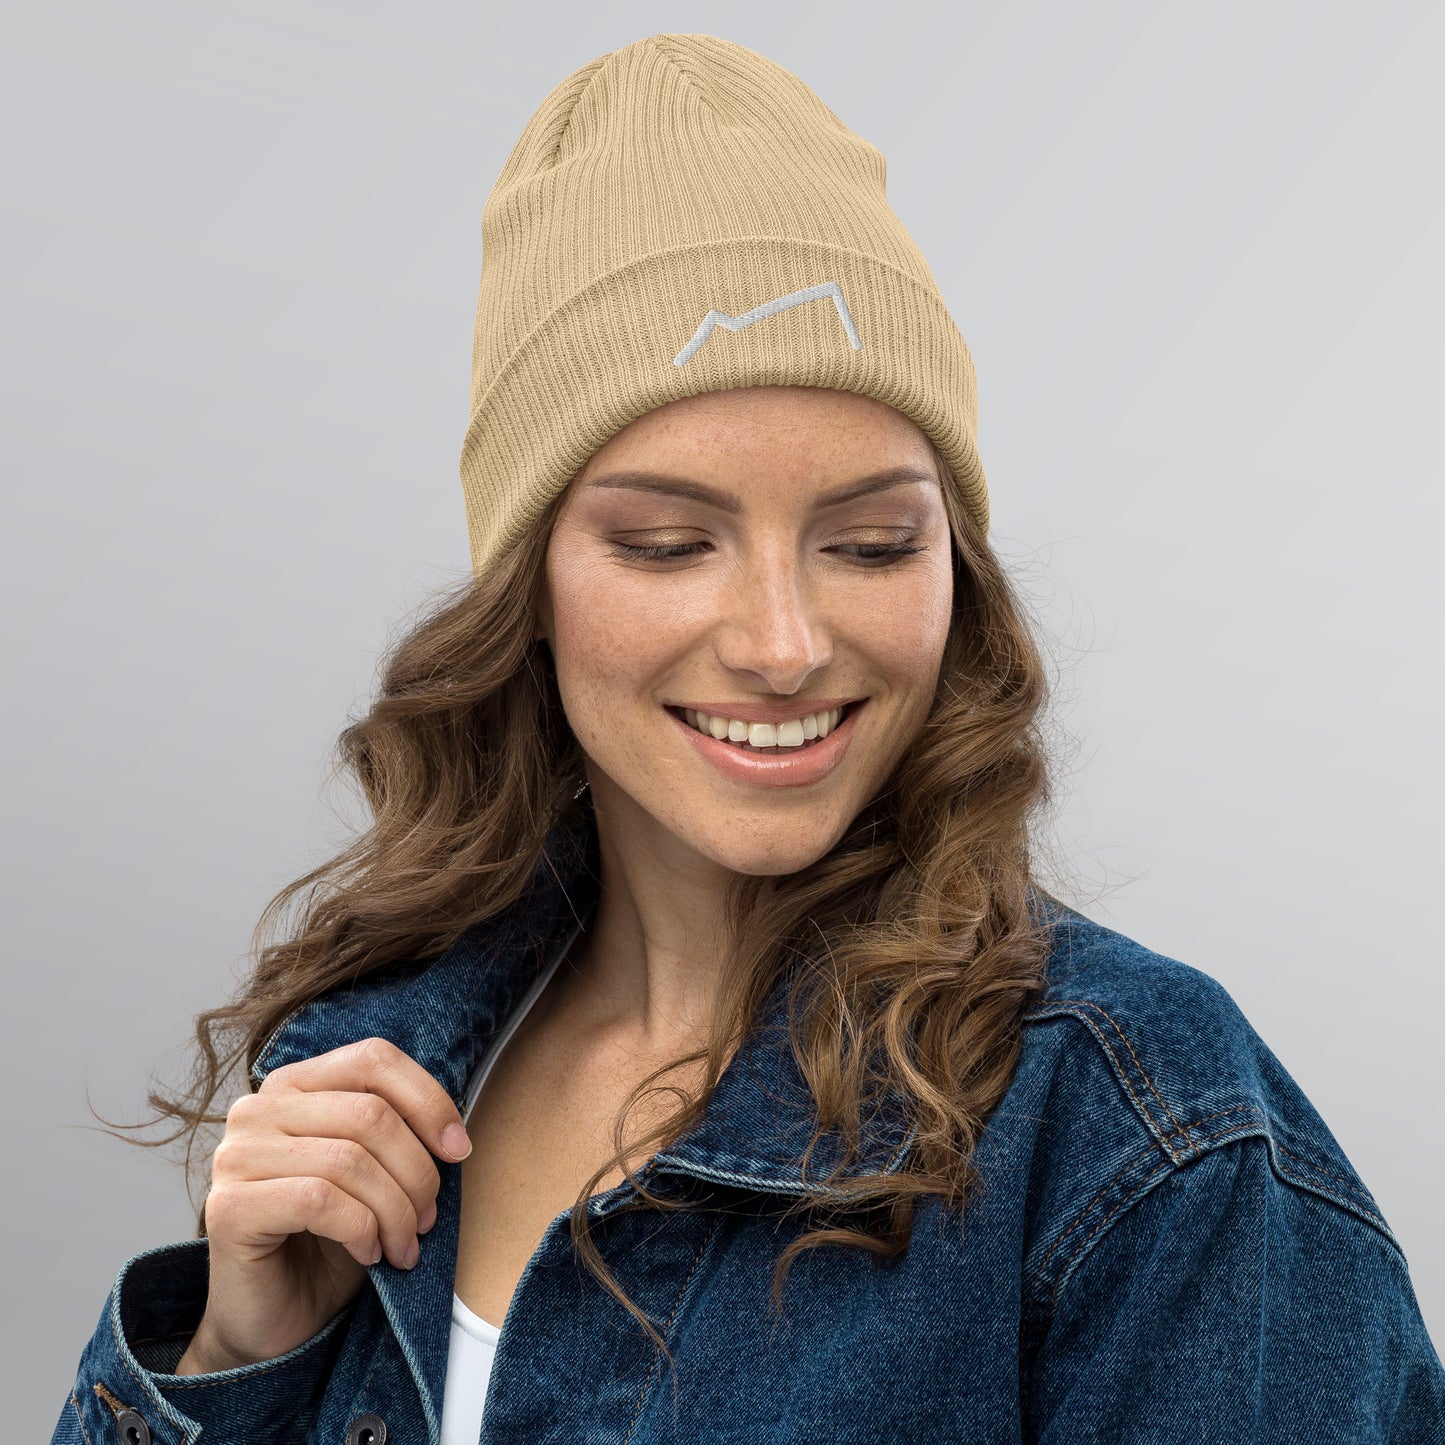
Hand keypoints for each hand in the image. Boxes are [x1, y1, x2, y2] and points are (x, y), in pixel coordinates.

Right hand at [174, 1037, 471, 1373]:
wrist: (276, 1318)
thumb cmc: (332, 1240)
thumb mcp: (376, 1174)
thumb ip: (401, 1135)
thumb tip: (456, 1135)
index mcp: (295, 1085)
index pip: (373, 1059)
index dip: (428, 1100)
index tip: (460, 1150)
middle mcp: (258, 1109)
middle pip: (370, 1114)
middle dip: (417, 1172)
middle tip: (428, 1219)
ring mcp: (236, 1155)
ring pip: (349, 1160)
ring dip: (395, 1210)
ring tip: (405, 1245)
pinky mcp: (228, 1207)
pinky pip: (319, 1200)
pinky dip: (361, 1230)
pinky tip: (369, 1254)